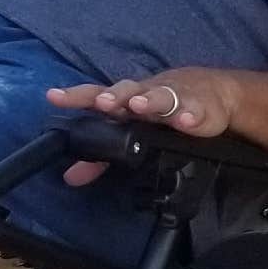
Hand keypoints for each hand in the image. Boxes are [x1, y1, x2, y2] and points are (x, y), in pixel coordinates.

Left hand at [48, 67, 243, 178]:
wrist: (212, 93)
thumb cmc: (163, 112)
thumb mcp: (132, 133)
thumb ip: (100, 158)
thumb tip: (70, 176)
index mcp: (126, 101)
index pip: (97, 95)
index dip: (77, 96)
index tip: (55, 96)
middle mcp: (146, 95)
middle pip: (128, 91)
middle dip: (115, 97)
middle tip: (104, 104)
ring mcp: (174, 99)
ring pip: (160, 96)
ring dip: (149, 101)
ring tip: (140, 106)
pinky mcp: (200, 109)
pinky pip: (195, 112)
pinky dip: (190, 115)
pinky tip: (185, 121)